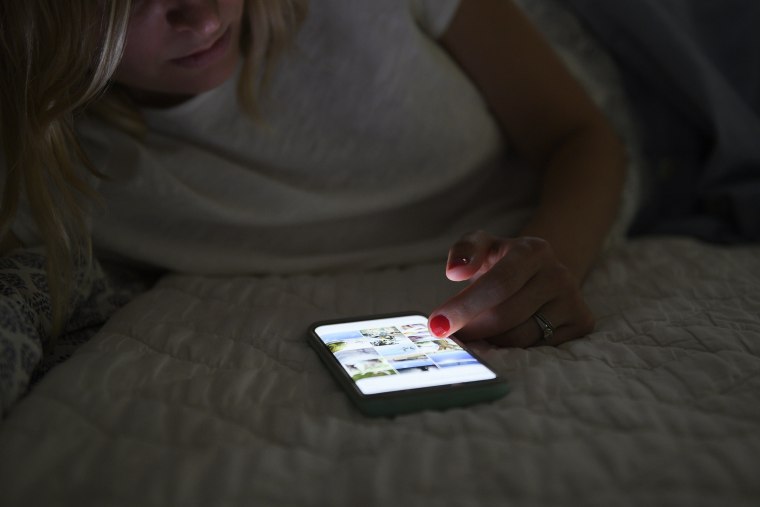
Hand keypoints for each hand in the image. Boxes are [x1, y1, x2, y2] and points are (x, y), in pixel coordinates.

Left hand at [428, 231, 594, 346]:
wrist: (543, 271)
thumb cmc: (504, 261)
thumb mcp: (482, 245)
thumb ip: (464, 250)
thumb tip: (455, 271)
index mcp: (533, 251)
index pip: (497, 284)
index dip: (465, 307)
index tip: (438, 324)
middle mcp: (558, 274)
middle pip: (506, 316)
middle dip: (473, 329)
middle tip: (453, 334)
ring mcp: (573, 300)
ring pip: (520, 337)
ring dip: (492, 340)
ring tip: (481, 331)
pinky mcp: (582, 323)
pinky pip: (539, 348)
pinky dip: (516, 348)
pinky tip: (506, 336)